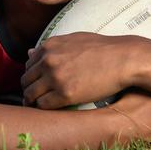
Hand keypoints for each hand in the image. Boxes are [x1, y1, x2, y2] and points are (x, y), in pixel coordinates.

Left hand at [21, 32, 139, 108]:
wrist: (124, 59)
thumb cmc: (103, 49)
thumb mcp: (75, 40)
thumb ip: (52, 46)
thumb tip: (30, 52)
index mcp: (50, 46)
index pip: (28, 64)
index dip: (32, 76)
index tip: (37, 83)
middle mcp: (49, 60)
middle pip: (26, 80)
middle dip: (29, 89)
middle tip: (35, 98)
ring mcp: (56, 77)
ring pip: (31, 94)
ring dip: (33, 101)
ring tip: (40, 106)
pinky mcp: (65, 94)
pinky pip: (43, 105)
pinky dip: (44, 109)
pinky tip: (52, 109)